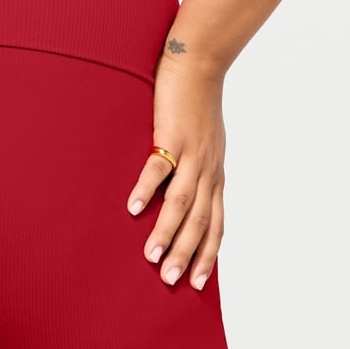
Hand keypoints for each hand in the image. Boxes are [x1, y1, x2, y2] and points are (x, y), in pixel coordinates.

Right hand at [125, 55, 226, 290]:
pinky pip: (158, 167)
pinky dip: (146, 189)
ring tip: (152, 257)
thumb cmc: (197, 104)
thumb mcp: (207, 142)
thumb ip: (199, 168)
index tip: (200, 284)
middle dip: (187, 254)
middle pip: (200, 221)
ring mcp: (192, 153)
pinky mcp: (171, 135)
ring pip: (182, 202)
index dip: (209, 254)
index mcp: (215, 174)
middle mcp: (208, 169)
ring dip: (167, 232)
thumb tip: (187, 191)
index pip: (217, 223)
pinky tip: (132, 208)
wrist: (198, 64)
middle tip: (172, 281)